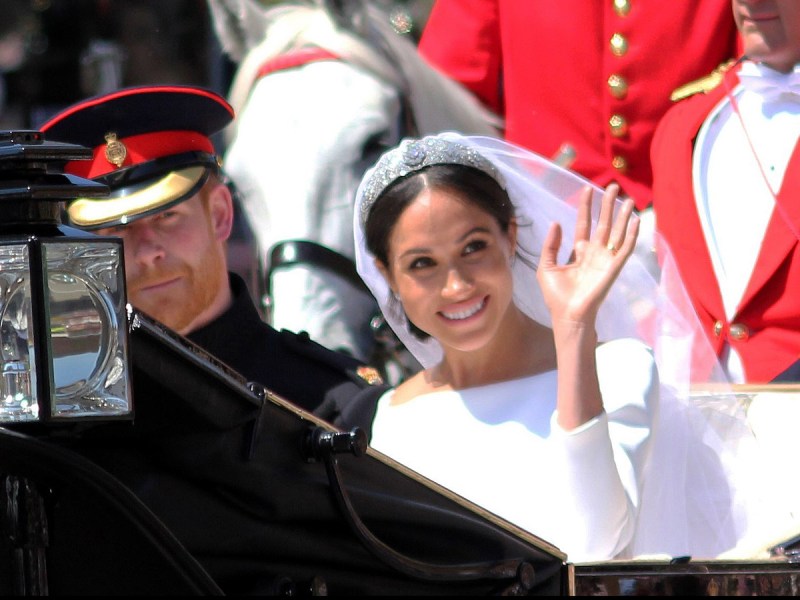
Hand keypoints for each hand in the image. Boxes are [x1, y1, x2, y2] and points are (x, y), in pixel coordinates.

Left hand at [536, 183, 638, 327]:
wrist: (567, 315)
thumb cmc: (556, 296)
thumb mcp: (546, 266)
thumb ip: (550, 245)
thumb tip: (556, 222)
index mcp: (578, 251)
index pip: (584, 223)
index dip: (586, 207)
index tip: (588, 189)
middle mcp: (594, 253)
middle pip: (603, 223)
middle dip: (607, 205)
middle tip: (611, 186)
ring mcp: (605, 260)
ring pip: (616, 232)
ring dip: (622, 215)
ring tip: (628, 198)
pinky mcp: (614, 268)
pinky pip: (625, 248)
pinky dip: (632, 234)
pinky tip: (636, 220)